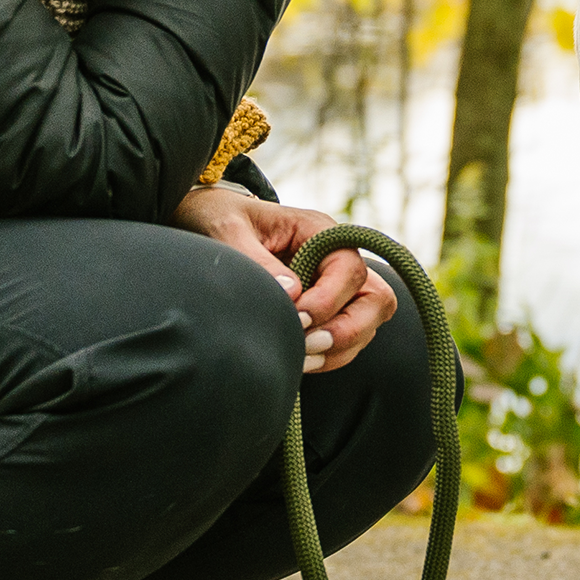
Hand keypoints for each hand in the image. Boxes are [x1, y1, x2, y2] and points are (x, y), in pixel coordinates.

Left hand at [171, 187, 397, 371]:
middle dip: (348, 330)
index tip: (297, 317)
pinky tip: (299, 362)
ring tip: (301, 359)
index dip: (329, 299)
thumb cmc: (216, 218)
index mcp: (319, 231)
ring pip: (367, 325)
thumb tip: (291, 294)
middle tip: (308, 346)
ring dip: (340, 349)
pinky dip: (330, 358)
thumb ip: (256, 260)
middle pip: (376, 300)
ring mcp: (335, 288)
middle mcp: (336, 260)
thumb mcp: (225, 229)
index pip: (350, 269)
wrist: (203, 225)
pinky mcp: (324, 313)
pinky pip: (347, 341)